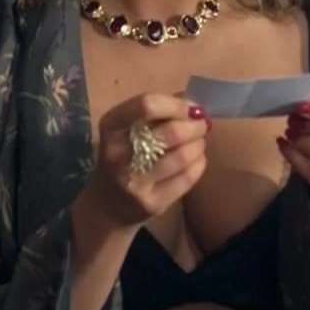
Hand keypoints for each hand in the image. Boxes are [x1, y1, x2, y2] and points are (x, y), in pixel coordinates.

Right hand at [75, 93, 209, 232]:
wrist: (107, 205)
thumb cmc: (123, 157)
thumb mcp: (126, 130)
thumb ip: (155, 113)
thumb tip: (193, 104)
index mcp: (111, 126)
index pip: (147, 105)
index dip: (177, 105)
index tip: (192, 109)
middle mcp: (118, 154)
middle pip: (171, 132)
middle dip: (195, 126)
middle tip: (202, 126)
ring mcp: (134, 181)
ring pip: (182, 156)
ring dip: (198, 145)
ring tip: (198, 143)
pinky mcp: (151, 203)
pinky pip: (186, 178)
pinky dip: (199, 164)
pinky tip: (196, 161)